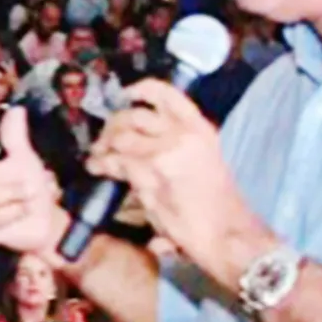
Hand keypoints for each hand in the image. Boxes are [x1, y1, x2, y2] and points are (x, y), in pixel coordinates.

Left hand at [89, 81, 271, 286]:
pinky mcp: (148, 173)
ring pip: (121, 135)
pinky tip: (96, 168)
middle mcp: (182, 134)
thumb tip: (143, 144)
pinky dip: (100, 163)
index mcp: (199, 129)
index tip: (127, 94)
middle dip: (114, 125)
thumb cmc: (216, 205)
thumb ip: (177, 148)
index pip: (168, 96)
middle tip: (105, 140)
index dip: (143, 90)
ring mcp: (164, 151)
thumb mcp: (204, 162)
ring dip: (104, 144)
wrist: (225, 231)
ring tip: (98, 155)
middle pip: (135, 115)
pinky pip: (114, 160)